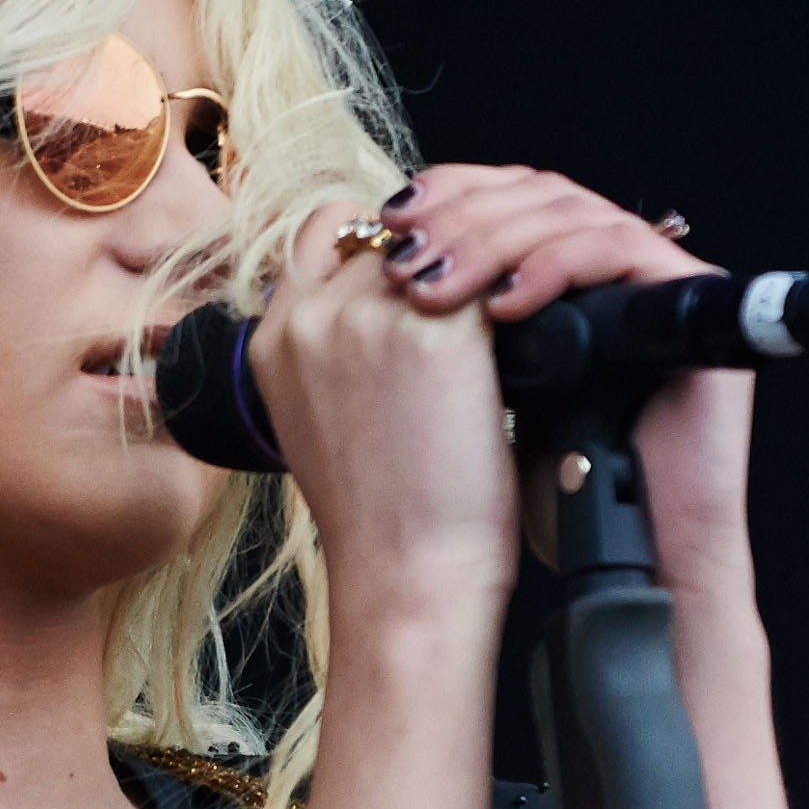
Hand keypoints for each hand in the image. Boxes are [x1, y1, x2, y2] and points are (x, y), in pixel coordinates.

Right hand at [243, 196, 524, 626]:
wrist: (408, 576)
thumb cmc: (380, 522)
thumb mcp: (317, 423)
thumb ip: (332, 354)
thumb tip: (386, 308)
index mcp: (272, 340)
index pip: (326, 231)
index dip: (382, 243)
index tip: (426, 272)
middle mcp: (309, 317)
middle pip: (387, 235)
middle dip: (440, 257)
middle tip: (488, 290)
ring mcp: (367, 317)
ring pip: (442, 245)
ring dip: (479, 267)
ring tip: (517, 303)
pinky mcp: (435, 330)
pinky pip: (489, 273)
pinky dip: (515, 289)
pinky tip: (537, 324)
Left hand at [376, 166, 759, 613]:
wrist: (620, 556)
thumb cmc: (543, 496)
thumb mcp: (464, 397)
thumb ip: (436, 326)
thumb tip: (374, 259)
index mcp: (562, 275)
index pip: (505, 195)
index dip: (447, 194)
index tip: (388, 223)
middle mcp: (612, 263)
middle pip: (535, 189)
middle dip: (461, 214)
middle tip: (404, 255)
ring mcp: (655, 273)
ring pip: (570, 209)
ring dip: (493, 239)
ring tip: (437, 289)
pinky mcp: (691, 292)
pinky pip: (618, 246)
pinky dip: (554, 267)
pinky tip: (503, 309)